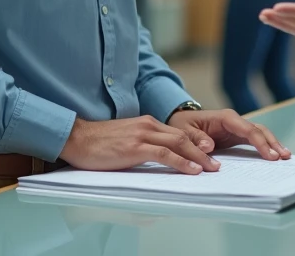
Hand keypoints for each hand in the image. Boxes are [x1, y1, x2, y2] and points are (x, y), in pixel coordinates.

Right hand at [59, 116, 220, 175]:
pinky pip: (164, 154)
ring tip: (210, 169)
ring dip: (198, 158)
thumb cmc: (98, 142)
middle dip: (203, 152)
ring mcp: (142, 135)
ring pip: (178, 144)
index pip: (178, 133)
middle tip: (216, 165)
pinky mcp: (135, 147)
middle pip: (184, 137)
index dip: (196, 144)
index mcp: (147, 123)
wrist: (77, 137)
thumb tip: (157, 158)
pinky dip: (181, 162)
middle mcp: (148, 125)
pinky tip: (191, 171)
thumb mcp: (126, 139)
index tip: (209, 154)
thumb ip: (143, 145)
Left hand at [168, 109, 290, 160]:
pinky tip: (274, 155)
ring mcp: (237, 129)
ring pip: (260, 134)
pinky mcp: (236, 136)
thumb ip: (195, 139)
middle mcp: (234, 121)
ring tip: (285, 157)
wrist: (180, 122)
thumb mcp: (183, 132)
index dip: (260, 142)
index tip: (270, 155)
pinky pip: (254, 140)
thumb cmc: (182, 125)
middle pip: (258, 130)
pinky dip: (265, 147)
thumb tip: (209, 146)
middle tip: (284, 157)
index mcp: (224, 118)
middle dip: (272, 142)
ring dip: (272, 144)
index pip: (247, 129)